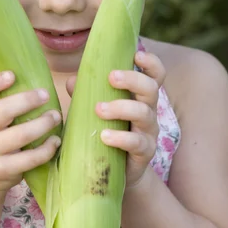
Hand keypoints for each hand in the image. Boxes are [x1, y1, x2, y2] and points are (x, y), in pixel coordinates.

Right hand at [0, 72, 60, 192]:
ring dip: (43, 124)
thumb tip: (35, 75)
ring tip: (56, 116)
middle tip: (45, 94)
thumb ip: (3, 100)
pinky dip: (46, 149)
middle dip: (27, 100)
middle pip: (2, 111)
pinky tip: (55, 141)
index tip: (12, 74)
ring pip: (20, 135)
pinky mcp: (2, 169)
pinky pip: (29, 158)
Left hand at [96, 51, 164, 187]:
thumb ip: (86, 95)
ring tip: (99, 109)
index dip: (151, 63)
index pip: (155, 75)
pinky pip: (137, 142)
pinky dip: (121, 138)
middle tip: (111, 77)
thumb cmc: (105, 132)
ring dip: (122, 108)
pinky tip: (104, 136)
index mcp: (139, 97)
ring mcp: (148, 132)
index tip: (136, 55)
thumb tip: (72, 81)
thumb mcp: (95, 112)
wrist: (115, 172)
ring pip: (144, 113)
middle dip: (133, 79)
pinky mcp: (144, 153)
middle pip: (151, 88)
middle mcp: (148, 111)